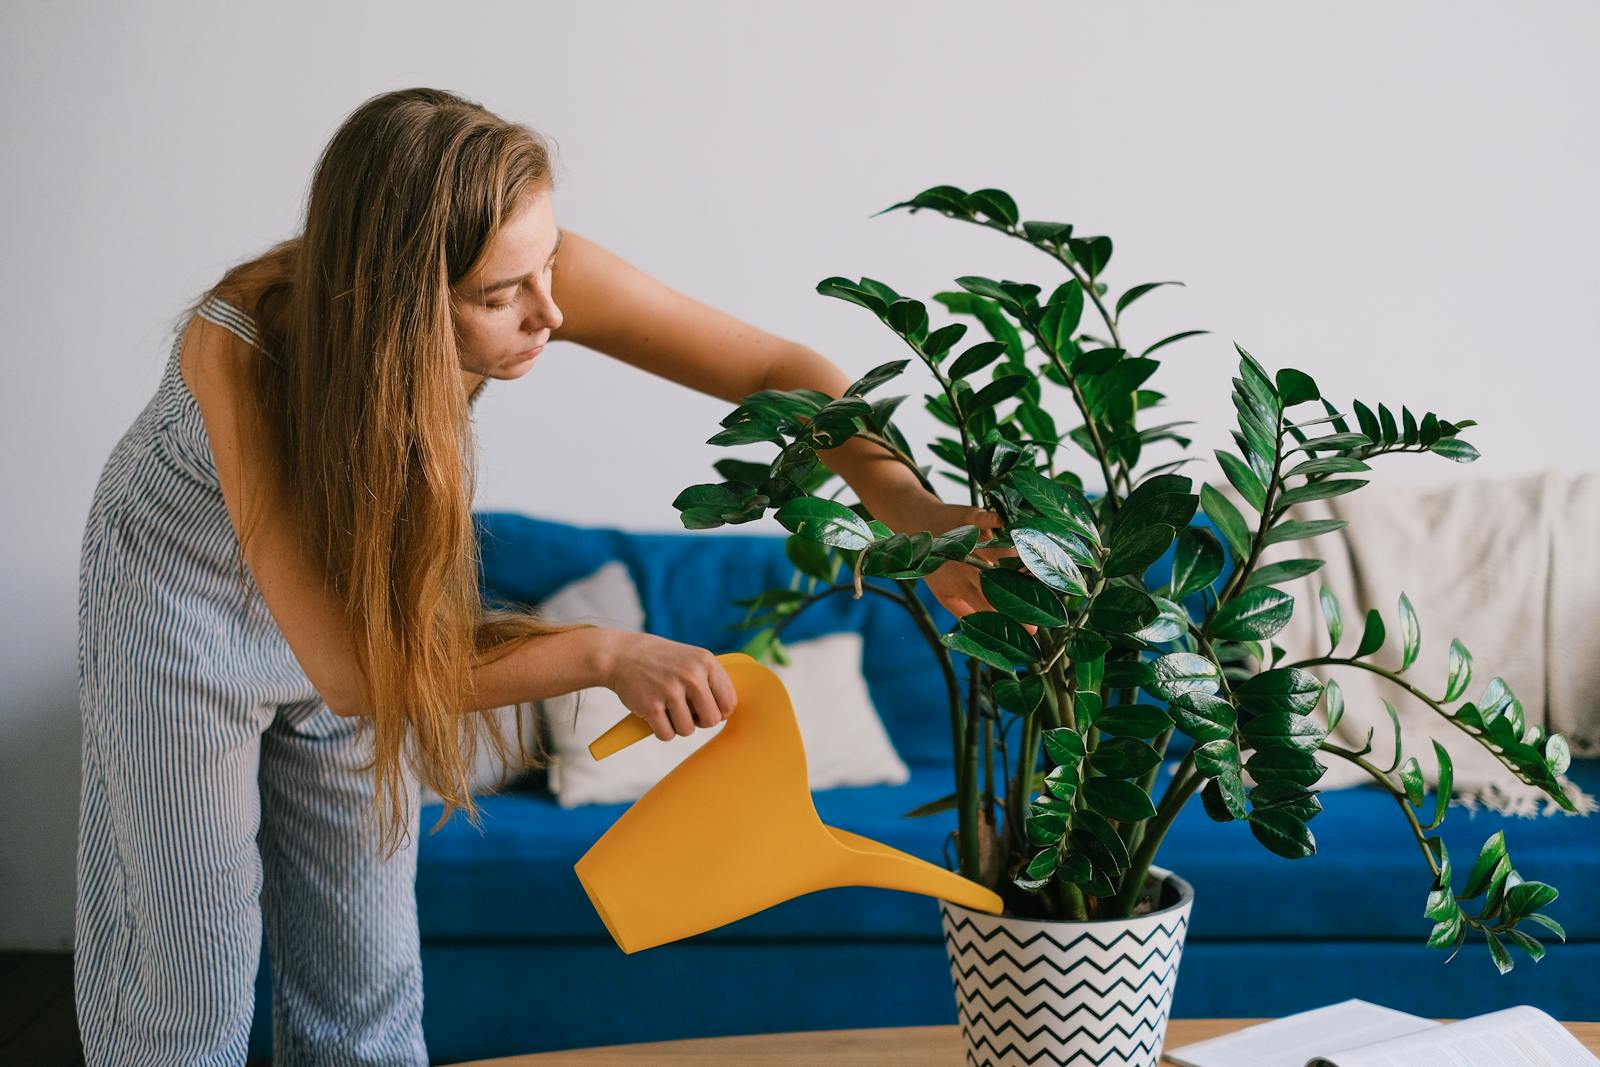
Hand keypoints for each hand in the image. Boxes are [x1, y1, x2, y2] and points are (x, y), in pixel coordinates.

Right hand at [599, 633, 739, 741]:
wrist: (621, 654)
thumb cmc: (661, 661)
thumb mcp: (692, 659)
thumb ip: (711, 681)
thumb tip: (729, 712)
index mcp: (706, 662)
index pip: (729, 702)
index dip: (718, 711)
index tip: (706, 708)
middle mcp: (691, 675)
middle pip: (711, 720)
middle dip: (699, 721)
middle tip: (685, 710)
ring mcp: (670, 690)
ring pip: (688, 731)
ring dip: (678, 726)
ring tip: (668, 709)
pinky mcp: (651, 706)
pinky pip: (666, 735)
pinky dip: (661, 730)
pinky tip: (655, 714)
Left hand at [879, 497, 1037, 635]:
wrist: (916, 524)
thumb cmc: (934, 563)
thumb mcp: (943, 593)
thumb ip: (963, 612)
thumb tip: (984, 634)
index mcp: (962, 587)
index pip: (989, 607)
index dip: (1010, 619)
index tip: (1033, 630)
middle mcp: (968, 566)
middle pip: (996, 582)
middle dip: (1018, 593)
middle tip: (1042, 600)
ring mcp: (971, 542)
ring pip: (995, 553)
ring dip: (1013, 558)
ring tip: (1035, 564)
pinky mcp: (971, 518)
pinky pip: (985, 519)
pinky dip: (994, 520)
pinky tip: (1006, 523)